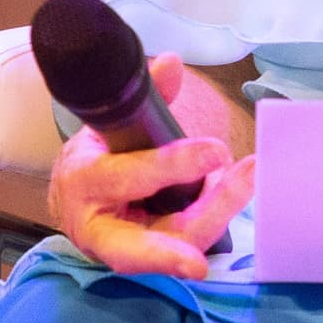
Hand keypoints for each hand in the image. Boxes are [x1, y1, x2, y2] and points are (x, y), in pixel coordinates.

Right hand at [45, 52, 255, 280]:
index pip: (124, 178)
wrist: (73, 197)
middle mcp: (97, 228)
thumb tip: (171, 63)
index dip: (170, 167)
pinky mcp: (148, 259)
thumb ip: (142, 96)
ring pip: (169, 249)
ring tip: (249, 181)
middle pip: (138, 246)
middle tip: (228, 210)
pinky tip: (240, 191)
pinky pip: (185, 245)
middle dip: (182, 238)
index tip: (216, 150)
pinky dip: (215, 221)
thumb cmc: (96, 156)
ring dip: (215, 219)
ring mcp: (122, 250)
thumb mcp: (108, 122)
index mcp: (82, 184)